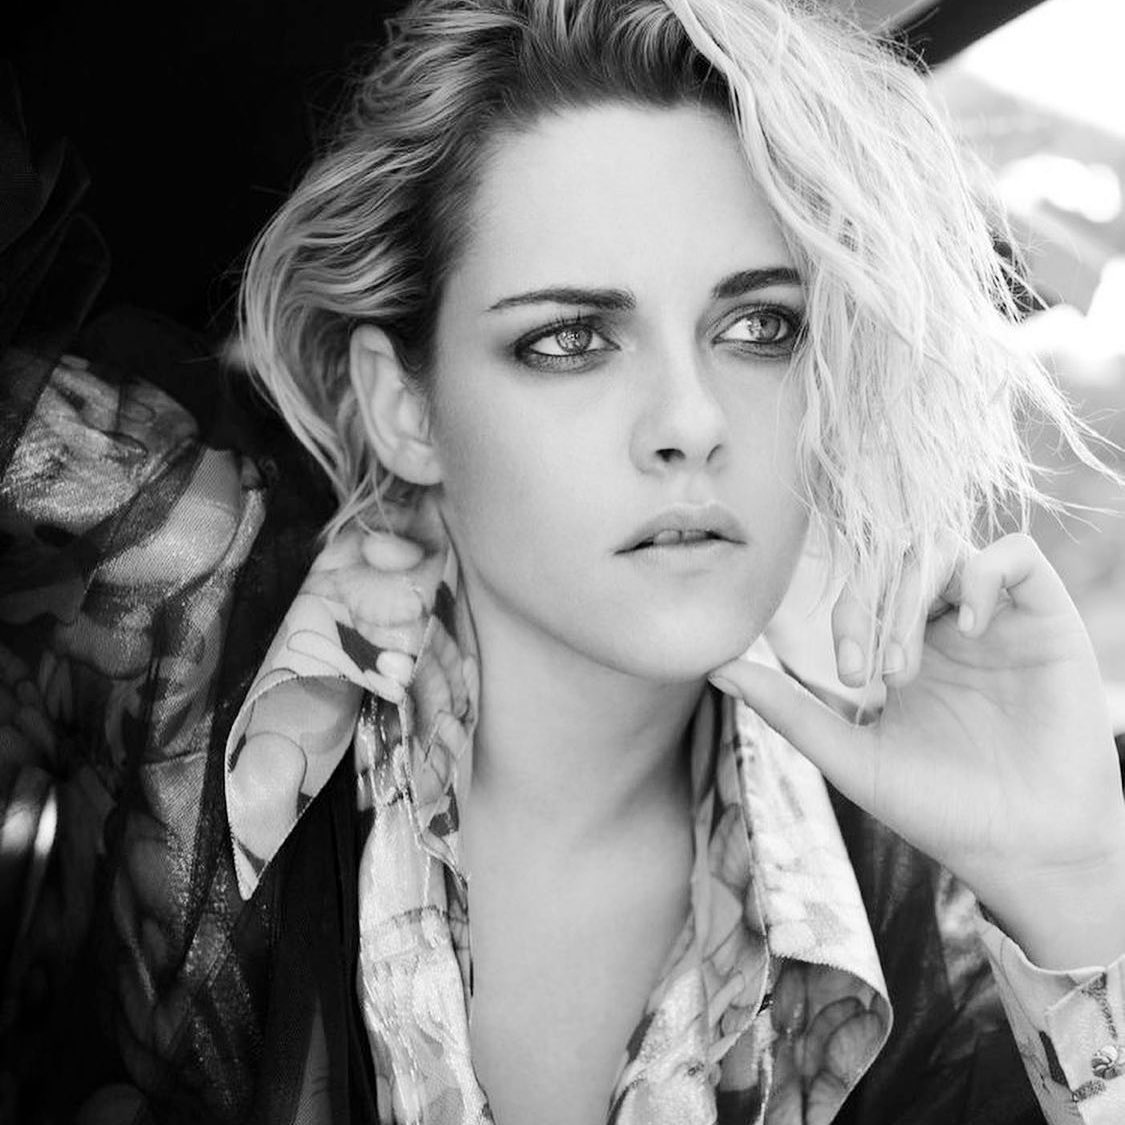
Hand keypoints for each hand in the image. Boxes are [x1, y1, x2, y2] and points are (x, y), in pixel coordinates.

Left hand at [709, 533, 1124, 967]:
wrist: (1024, 850)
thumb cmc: (939, 808)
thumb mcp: (850, 755)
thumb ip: (787, 709)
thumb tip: (713, 668)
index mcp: (901, 645)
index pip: (862, 588)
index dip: (847, 615)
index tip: (851, 676)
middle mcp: (945, 622)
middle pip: (896, 559)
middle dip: (873, 606)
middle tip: (876, 674)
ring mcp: (995, 616)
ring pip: (943, 549)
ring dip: (913, 597)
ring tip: (910, 669)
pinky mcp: (1046, 618)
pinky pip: (1015, 555)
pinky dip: (983, 575)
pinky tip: (969, 626)